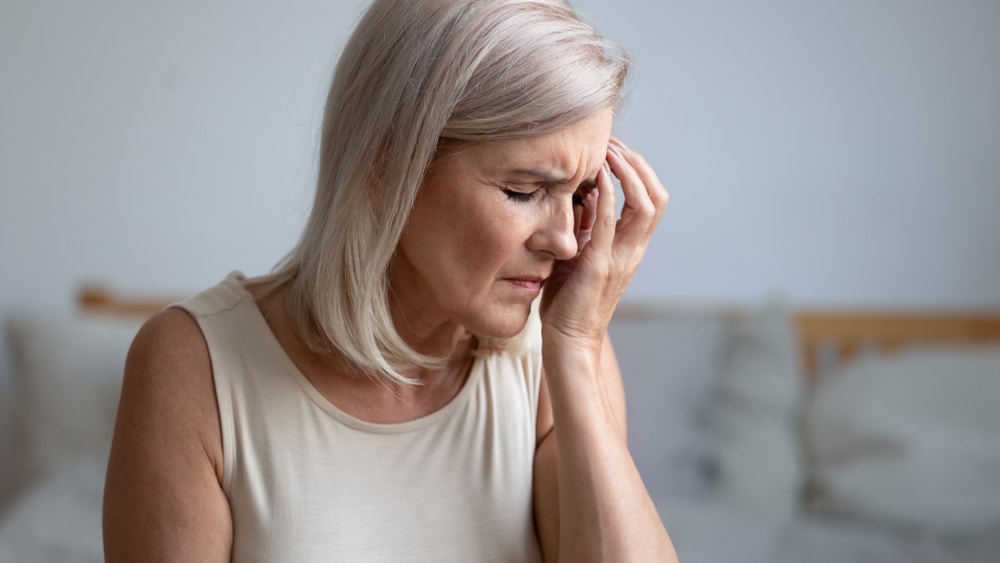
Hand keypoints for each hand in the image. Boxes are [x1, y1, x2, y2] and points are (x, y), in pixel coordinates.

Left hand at [539, 138, 668, 353]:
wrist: (568, 340)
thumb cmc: (569, 300)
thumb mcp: (580, 255)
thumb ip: (587, 228)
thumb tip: (579, 196)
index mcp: (631, 247)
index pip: (651, 198)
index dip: (638, 169)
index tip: (613, 149)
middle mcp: (633, 250)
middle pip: (656, 196)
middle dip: (637, 164)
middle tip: (611, 144)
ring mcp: (620, 258)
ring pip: (645, 205)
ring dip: (628, 173)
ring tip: (607, 153)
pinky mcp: (600, 266)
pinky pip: (611, 225)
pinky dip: (608, 197)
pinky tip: (596, 177)